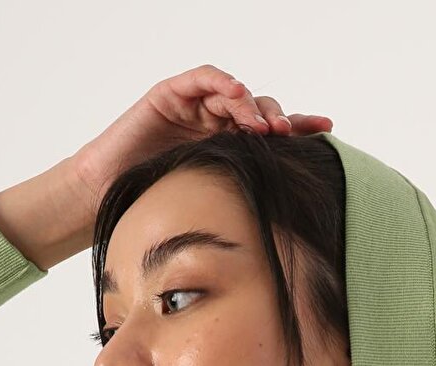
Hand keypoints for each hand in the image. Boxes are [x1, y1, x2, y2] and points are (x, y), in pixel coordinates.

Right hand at [70, 64, 333, 203]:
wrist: (108, 198)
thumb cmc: (155, 207)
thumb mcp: (210, 204)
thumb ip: (242, 197)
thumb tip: (286, 217)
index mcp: (229, 148)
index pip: (270, 132)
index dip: (299, 126)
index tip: (326, 130)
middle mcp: (216, 123)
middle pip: (259, 108)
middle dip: (276, 118)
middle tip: (287, 134)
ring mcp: (196, 106)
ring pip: (234, 93)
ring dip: (251, 105)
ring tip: (261, 126)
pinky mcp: (172, 94)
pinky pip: (202, 79)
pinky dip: (221, 82)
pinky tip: (235, 93)